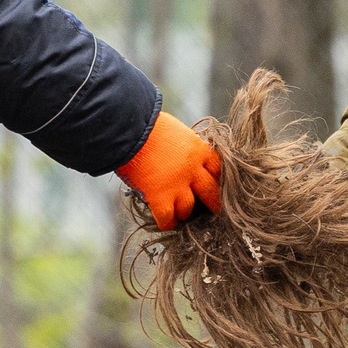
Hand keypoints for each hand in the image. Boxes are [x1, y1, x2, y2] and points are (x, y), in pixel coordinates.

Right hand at [117, 112, 224, 229]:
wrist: (130, 129)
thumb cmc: (148, 125)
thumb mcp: (175, 131)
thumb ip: (183, 147)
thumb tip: (180, 155)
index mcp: (198, 150)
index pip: (218, 169)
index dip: (216, 179)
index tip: (213, 184)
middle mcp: (193, 170)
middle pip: (211, 192)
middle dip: (213, 202)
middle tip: (213, 209)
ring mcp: (178, 185)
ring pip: (188, 208)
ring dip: (184, 211)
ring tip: (178, 212)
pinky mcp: (160, 197)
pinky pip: (168, 218)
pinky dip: (167, 222)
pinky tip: (165, 222)